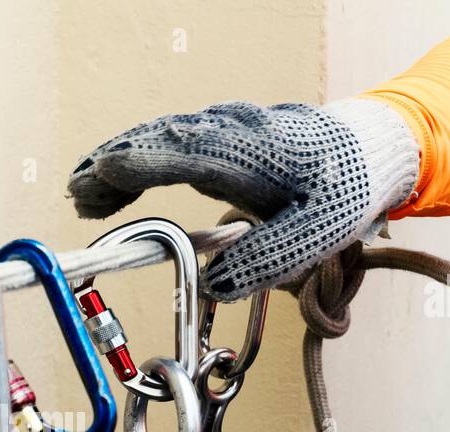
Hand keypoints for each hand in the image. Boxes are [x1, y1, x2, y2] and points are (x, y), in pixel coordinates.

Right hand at [67, 100, 419, 300]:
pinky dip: (135, 158)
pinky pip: (168, 141)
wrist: (372, 149)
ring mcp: (223, 129)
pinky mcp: (218, 137)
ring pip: (160, 136)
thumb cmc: (345, 190)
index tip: (101, 176)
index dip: (142, 164)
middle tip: (77, 194)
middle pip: (162, 139)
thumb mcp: (319, 233)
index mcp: (256, 153)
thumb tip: (214, 284)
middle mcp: (233, 132)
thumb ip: (268, 258)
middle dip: (115, 164)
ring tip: (81, 193)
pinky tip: (110, 182)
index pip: (188, 152)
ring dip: (117, 160)